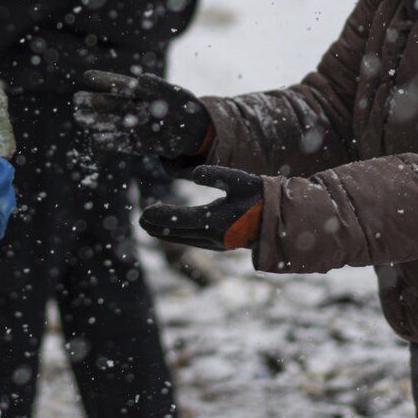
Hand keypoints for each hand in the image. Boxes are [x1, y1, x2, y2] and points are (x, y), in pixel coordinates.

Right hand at [73, 70, 210, 158]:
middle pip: (111, 104)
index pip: (120, 84)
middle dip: (94, 102)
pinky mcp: (138, 144)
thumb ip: (158, 87)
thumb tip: (141, 79)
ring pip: (112, 123)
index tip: (86, 76)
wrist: (193, 132)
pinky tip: (95, 140)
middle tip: (77, 99)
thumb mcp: (175, 94)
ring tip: (79, 118)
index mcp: (141, 93)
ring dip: (96, 121)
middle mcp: (134, 108)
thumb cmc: (183, 107)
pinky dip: (108, 142)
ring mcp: (134, 126)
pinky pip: (121, 143)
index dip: (104, 80)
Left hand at [139, 165, 262, 251]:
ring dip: (166, 233)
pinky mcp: (220, 244)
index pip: (180, 219)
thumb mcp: (238, 180)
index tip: (144, 213)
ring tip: (150, 227)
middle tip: (140, 220)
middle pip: (178, 233)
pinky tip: (173, 232)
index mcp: (215, 220)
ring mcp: (216, 243)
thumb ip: (215, 174)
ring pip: (184, 239)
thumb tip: (194, 173)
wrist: (277, 219)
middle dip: (158, 227)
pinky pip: (193, 241)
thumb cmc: (257, 196)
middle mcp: (213, 236)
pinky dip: (179, 236)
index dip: (161, 216)